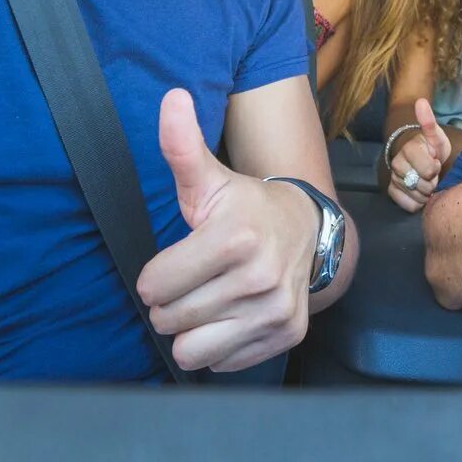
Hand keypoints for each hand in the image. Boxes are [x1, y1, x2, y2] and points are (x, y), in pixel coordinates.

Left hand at [135, 89, 321, 371]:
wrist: (306, 230)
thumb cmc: (244, 207)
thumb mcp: (209, 179)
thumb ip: (182, 145)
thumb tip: (171, 97)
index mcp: (235, 238)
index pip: (155, 286)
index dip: (156, 276)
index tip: (176, 261)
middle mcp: (260, 277)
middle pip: (170, 319)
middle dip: (171, 304)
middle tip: (194, 280)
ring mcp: (276, 310)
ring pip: (192, 349)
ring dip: (191, 330)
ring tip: (209, 301)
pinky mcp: (286, 334)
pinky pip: (221, 363)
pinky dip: (219, 345)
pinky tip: (233, 314)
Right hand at [386, 98, 450, 213]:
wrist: (423, 160)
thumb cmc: (432, 149)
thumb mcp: (436, 136)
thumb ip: (429, 122)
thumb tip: (420, 101)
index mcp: (409, 148)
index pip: (428, 169)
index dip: (436, 168)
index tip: (436, 161)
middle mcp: (397, 163)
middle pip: (421, 185)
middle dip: (432, 182)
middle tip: (433, 174)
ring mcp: (394, 178)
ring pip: (415, 195)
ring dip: (425, 193)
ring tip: (427, 183)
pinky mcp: (392, 191)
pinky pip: (407, 204)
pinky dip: (417, 202)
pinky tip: (419, 193)